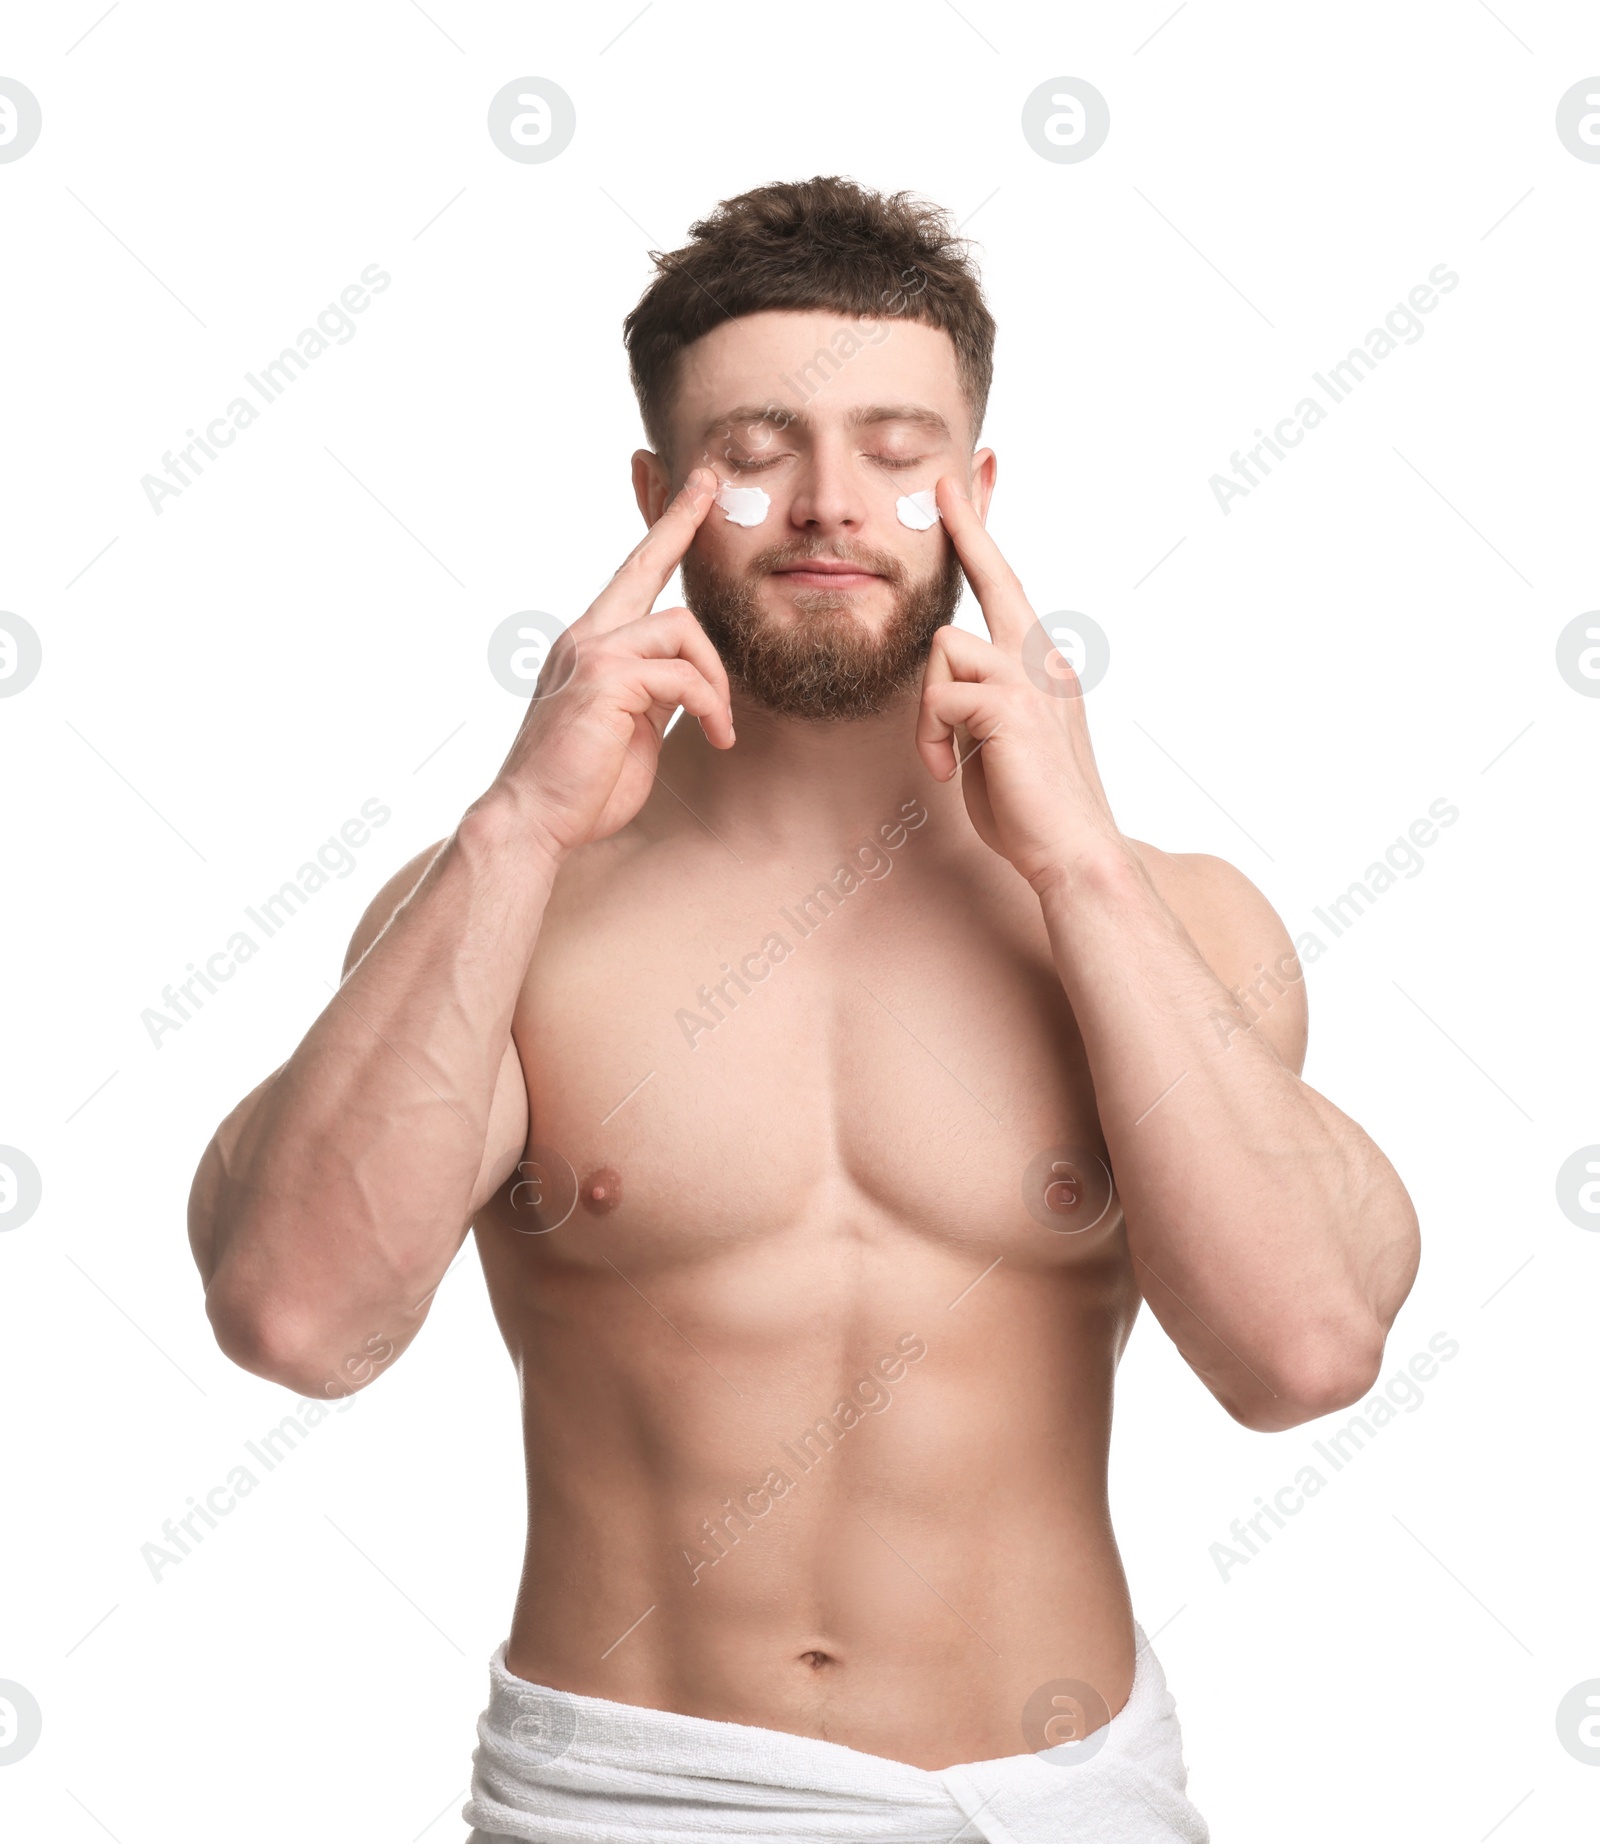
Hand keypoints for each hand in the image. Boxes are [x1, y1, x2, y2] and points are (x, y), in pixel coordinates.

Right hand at [482, 467, 733, 858]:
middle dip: (679, 521)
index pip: (630, 576)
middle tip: (708, 484)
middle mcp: (585, 636)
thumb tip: (687, 675)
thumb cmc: (582, 783)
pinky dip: (711, 706)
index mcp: (588, 643)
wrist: (535, 820)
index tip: (688, 489)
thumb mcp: (629, 724)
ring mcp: (592, 653)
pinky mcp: (606, 680)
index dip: (661, 530)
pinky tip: (715, 737)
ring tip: (720, 725)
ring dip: (716, 680)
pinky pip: (683, 675)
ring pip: (682, 628)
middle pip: (644, 563)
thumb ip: (653, 688)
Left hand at [915, 476, 1129, 892]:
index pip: (1009, 588)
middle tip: (946, 483)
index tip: (966, 485)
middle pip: (995, 575)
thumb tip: (947, 689)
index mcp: (1043, 666)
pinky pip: (939, 695)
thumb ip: (978, 703)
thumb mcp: (997, 743)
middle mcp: (1043, 659)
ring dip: (928, 709)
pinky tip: (946, 772)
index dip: (984, 536)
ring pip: (945, 646)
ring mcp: (1030, 678)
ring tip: (942, 758)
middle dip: (969, 526)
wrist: (1075, 854)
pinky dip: (930, 737)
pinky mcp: (1009, 706)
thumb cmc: (1033, 809)